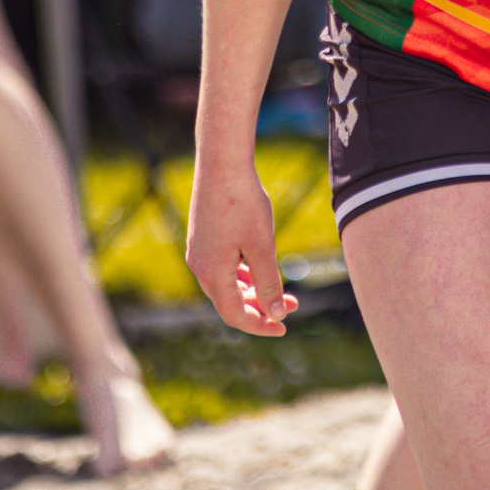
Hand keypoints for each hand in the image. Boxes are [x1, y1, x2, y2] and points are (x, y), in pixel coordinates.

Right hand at [185, 156, 293, 336]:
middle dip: (261, 307)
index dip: (260, 325)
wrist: (222, 162)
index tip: (284, 327)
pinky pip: (222, 269)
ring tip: (281, 290)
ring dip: (253, 290)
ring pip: (226, 285)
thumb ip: (268, 283)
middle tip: (291, 306)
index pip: (235, 315)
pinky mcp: (202, 239)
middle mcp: (200, 268)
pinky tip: (258, 269)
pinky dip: (242, 275)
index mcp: (212, 275)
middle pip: (230, 302)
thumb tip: (274, 315)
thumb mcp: (261, 246)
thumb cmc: (243, 202)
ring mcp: (198, 253)